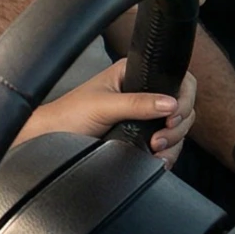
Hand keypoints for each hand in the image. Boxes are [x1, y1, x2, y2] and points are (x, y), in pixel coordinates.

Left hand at [18, 59, 188, 161]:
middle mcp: (142, 93)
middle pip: (182, 107)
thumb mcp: (103, 106)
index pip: (176, 79)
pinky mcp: (142, 137)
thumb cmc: (69, 114)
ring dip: (174, 142)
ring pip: (178, 129)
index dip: (183, 97)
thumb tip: (170, 103)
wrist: (52, 140)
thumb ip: (137, 103)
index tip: (173, 116)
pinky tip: (158, 159)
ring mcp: (144, 117)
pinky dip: (167, 154)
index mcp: (133, 75)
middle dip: (178, 126)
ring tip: (156, 150)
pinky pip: (168, 145)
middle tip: (160, 138)